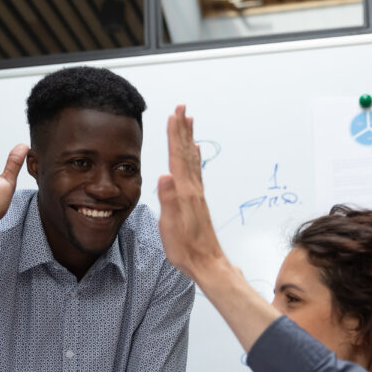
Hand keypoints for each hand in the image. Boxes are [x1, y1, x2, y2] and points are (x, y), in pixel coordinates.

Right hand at [157, 105, 226, 280]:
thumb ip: (168, 200)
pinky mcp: (198, 201)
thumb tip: (164, 176)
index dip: (173, 135)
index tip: (172, 115)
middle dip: (182, 130)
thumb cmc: (186, 248)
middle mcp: (193, 189)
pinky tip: (195, 154)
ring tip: (188, 123)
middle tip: (182, 108)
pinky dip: (194, 158)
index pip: (177, 157)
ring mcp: (197, 194)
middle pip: (186, 153)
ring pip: (192, 159)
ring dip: (188, 139)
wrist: (207, 263)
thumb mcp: (170, 226)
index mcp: (184, 192)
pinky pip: (196, 171)